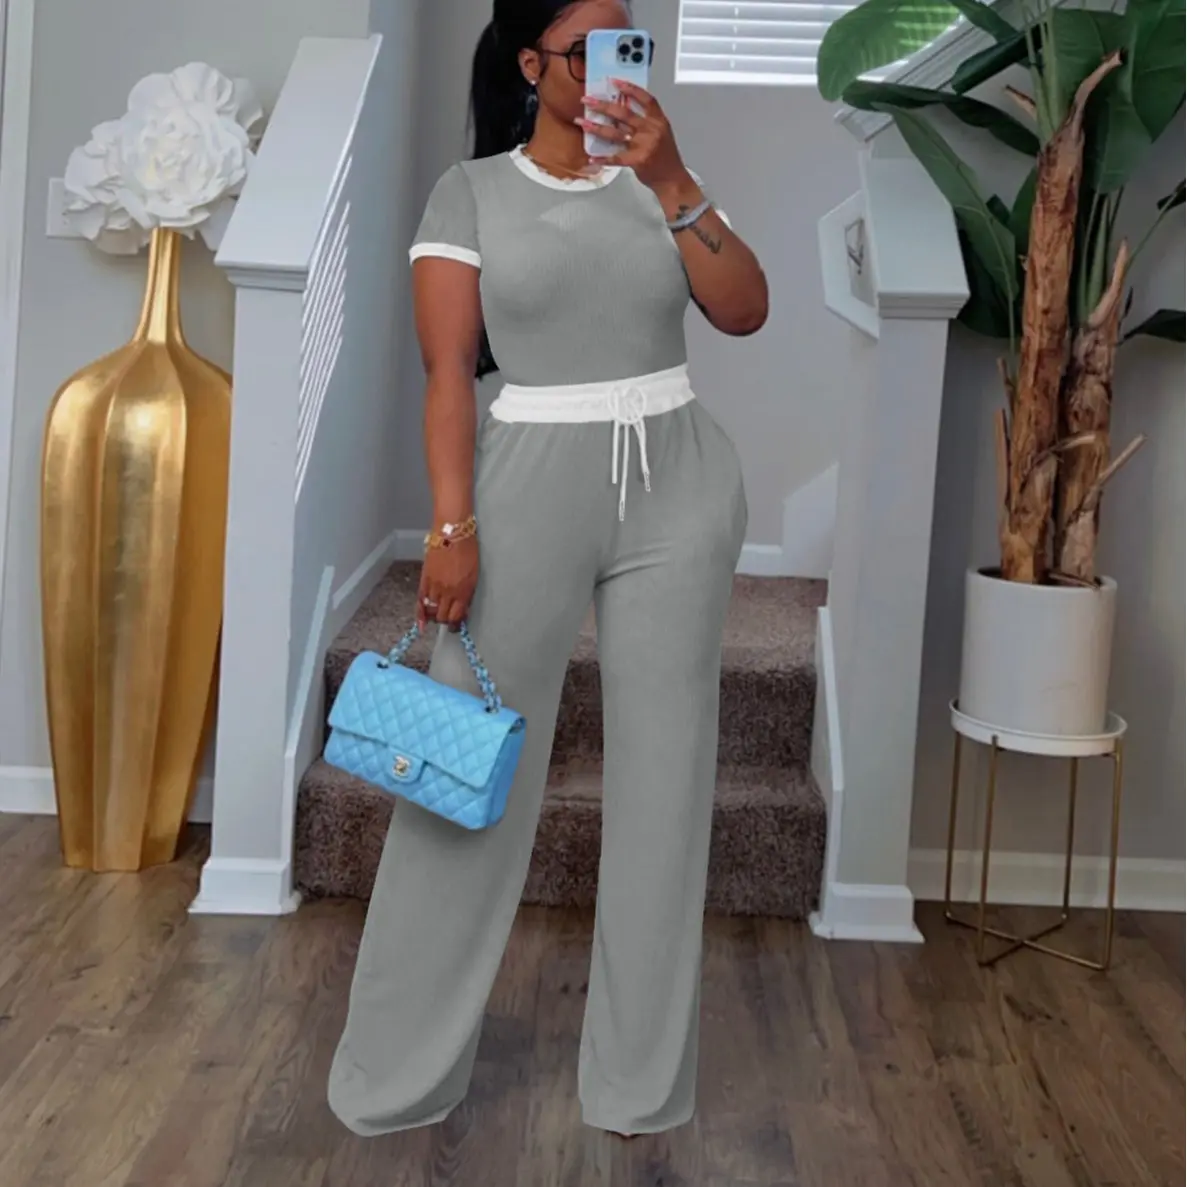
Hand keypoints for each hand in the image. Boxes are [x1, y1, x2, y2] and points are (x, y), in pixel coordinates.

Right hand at [417, 536, 478, 631]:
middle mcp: (448, 592)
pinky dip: (420, 613)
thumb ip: (467, 592)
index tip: (458, 625)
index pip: (457, 616)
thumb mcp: (474, 574)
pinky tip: (421, 623)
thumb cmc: (468, 550)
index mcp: (463, 590)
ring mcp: (434, 586)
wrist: (451, 532)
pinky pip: (420, 601)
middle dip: (445, 620)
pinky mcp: (424, 579)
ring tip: (437, 614)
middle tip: (447, 619)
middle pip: (443, 616)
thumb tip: (463, 608)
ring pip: (431, 610)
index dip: (457, 624)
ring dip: (434, 615)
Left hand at [580, 79, 690, 195]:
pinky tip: (592, 157)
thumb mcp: (660, 133)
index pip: (645, 99)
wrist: (672, 179)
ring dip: (596, 127)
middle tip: (587, 101)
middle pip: (624, 113)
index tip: (614, 82)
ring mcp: (644, 145)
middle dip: (603, 105)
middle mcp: (651, 130)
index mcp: (658, 121)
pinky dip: (603, 159)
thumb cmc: (665, 156)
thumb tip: (621, 112)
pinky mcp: (637, 160)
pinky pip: (616, 158)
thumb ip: (644, 122)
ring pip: (615, 133)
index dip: (630, 88)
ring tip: (582, 122)